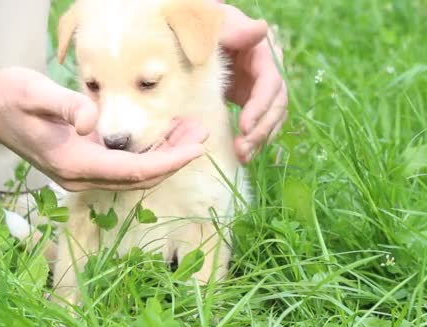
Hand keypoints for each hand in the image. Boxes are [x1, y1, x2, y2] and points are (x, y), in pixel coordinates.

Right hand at [0, 68, 207, 191]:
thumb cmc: (11, 97)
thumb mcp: (36, 93)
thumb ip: (66, 105)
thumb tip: (91, 123)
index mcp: (73, 162)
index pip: (134, 171)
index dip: (169, 161)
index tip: (196, 147)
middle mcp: (79, 175)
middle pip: (139, 178)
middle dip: (174, 159)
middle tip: (201, 132)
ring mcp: (79, 173)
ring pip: (132, 175)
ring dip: (162, 157)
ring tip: (189, 130)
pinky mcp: (80, 163)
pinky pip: (121, 167)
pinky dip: (146, 154)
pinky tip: (160, 134)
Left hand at [218, 4, 287, 163]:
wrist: (195, 35)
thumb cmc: (204, 25)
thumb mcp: (216, 23)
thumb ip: (234, 28)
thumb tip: (263, 28)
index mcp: (262, 53)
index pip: (271, 83)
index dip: (260, 106)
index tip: (244, 126)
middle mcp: (267, 71)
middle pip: (276, 104)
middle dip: (262, 129)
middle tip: (243, 148)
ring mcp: (259, 87)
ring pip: (272, 117)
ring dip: (260, 139)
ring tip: (243, 156)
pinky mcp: (249, 99)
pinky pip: (259, 122)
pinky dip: (253, 139)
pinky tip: (242, 155)